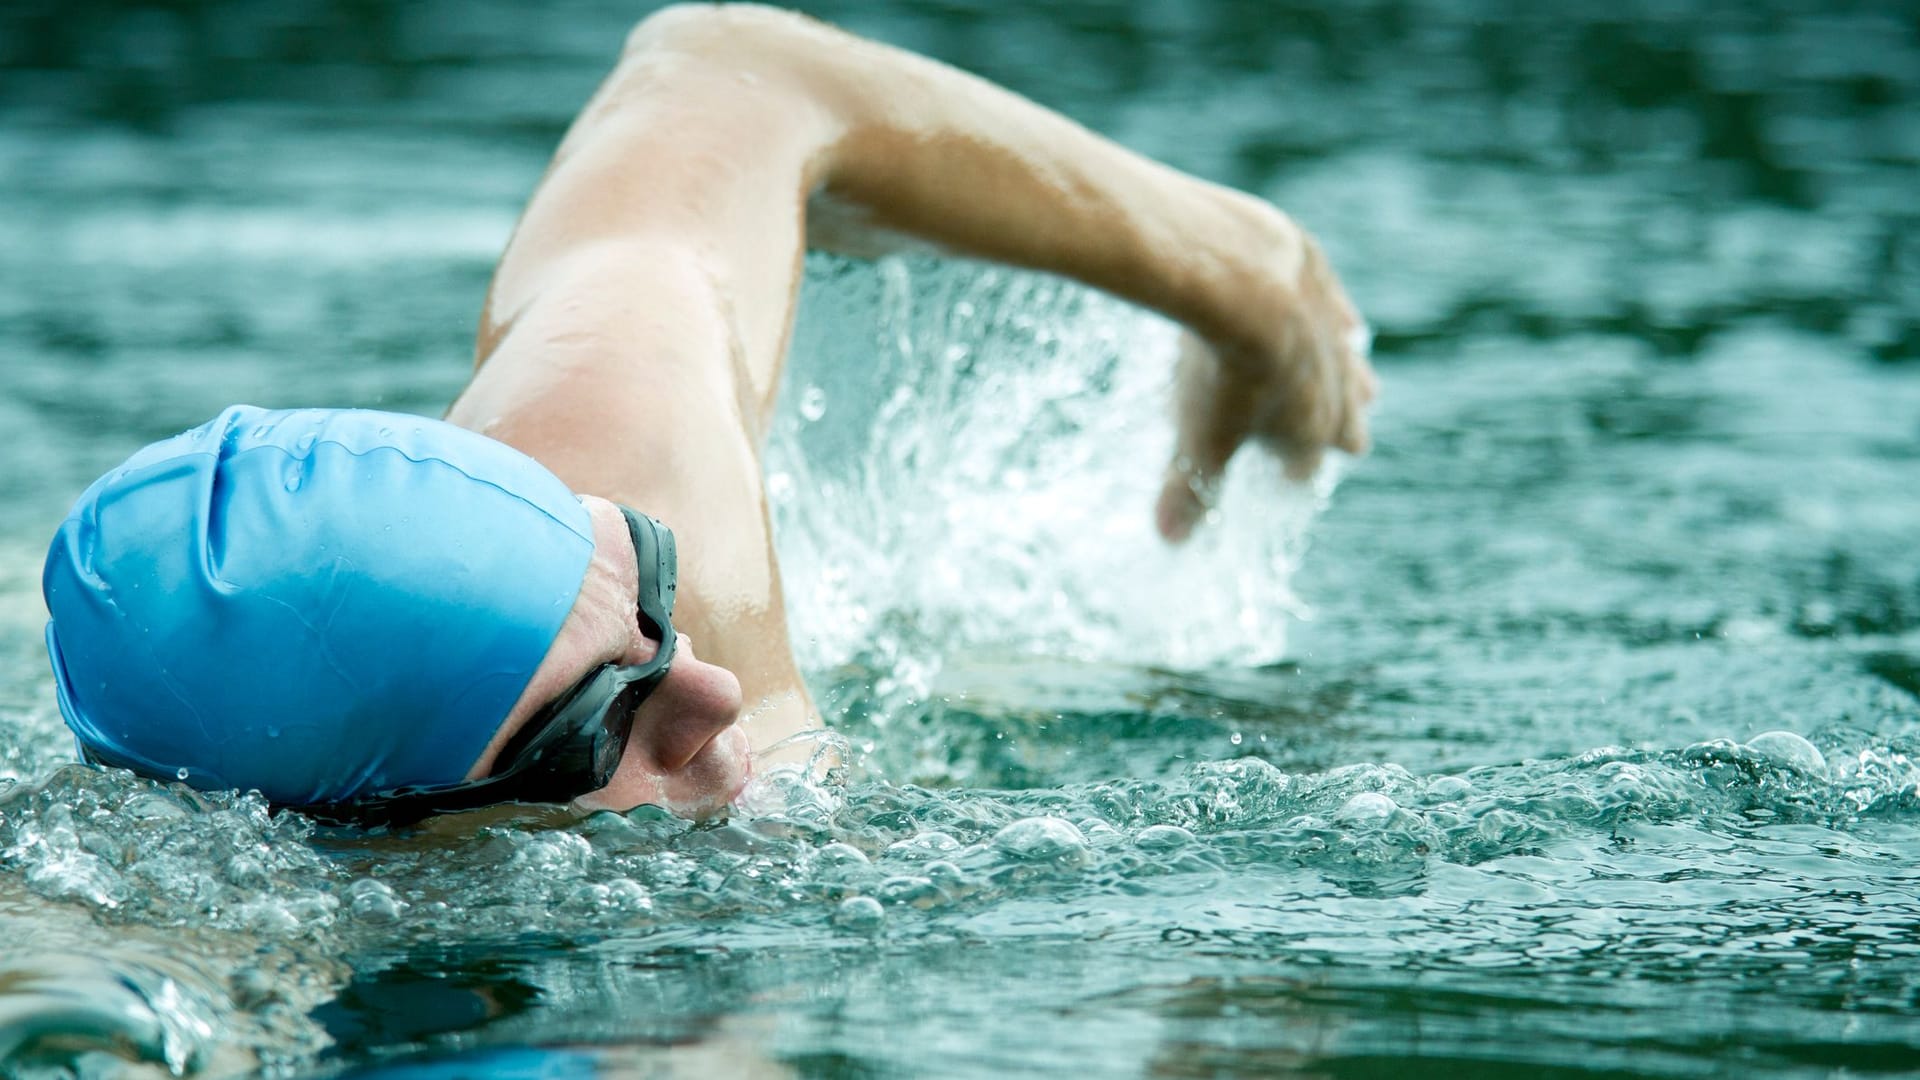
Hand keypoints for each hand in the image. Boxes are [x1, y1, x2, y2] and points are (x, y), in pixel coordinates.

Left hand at [1154, 228, 1376, 542]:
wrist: (1244, 283)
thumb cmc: (1223, 373)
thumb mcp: (1197, 440)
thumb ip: (1188, 490)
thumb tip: (1171, 538)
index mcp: (1309, 435)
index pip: (1306, 472)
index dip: (1288, 479)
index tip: (1276, 481)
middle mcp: (1336, 391)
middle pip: (1349, 425)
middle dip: (1338, 435)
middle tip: (1337, 442)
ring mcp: (1333, 339)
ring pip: (1354, 371)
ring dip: (1350, 383)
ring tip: (1358, 390)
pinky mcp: (1324, 288)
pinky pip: (1339, 314)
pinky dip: (1338, 323)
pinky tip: (1344, 325)